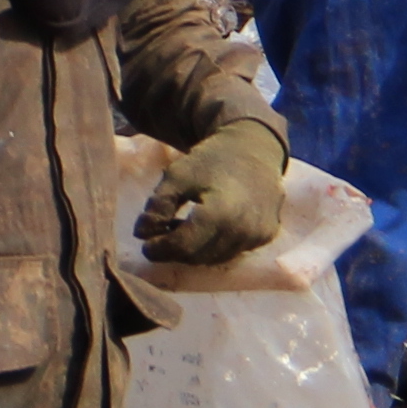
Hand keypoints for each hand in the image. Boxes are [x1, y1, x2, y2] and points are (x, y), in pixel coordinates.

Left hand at [137, 119, 289, 264]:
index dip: (159, 249)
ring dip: (193, 250)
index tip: (145, 244)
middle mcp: (243, 230)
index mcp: (220, 213)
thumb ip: (158, 205)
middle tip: (160, 235)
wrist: (254, 149)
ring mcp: (258, 235)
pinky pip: (231, 252)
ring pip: (214, 258)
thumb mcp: (177, 175)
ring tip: (180, 227)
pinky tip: (203, 227)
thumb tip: (141, 234)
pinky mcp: (265, 236)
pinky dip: (213, 246)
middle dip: (174, 250)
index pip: (182, 246)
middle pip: (197, 256)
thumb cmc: (211, 160)